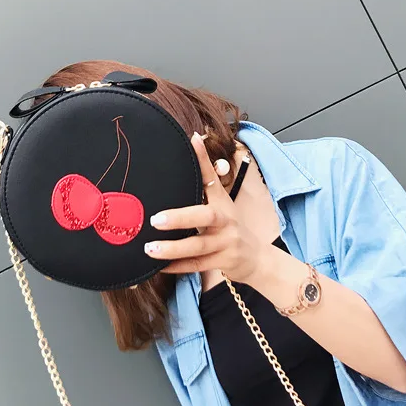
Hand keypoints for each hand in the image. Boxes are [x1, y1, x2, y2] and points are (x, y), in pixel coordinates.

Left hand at [143, 131, 266, 282]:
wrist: (255, 258)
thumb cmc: (230, 227)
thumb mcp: (221, 202)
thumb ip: (206, 177)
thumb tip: (194, 139)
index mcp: (222, 203)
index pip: (212, 177)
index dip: (203, 160)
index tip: (191, 141)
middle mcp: (226, 222)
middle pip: (205, 217)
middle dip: (180, 219)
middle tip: (154, 220)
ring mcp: (225, 244)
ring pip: (198, 247)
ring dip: (173, 249)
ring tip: (149, 248)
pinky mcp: (222, 262)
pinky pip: (197, 265)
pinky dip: (177, 266)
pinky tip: (159, 266)